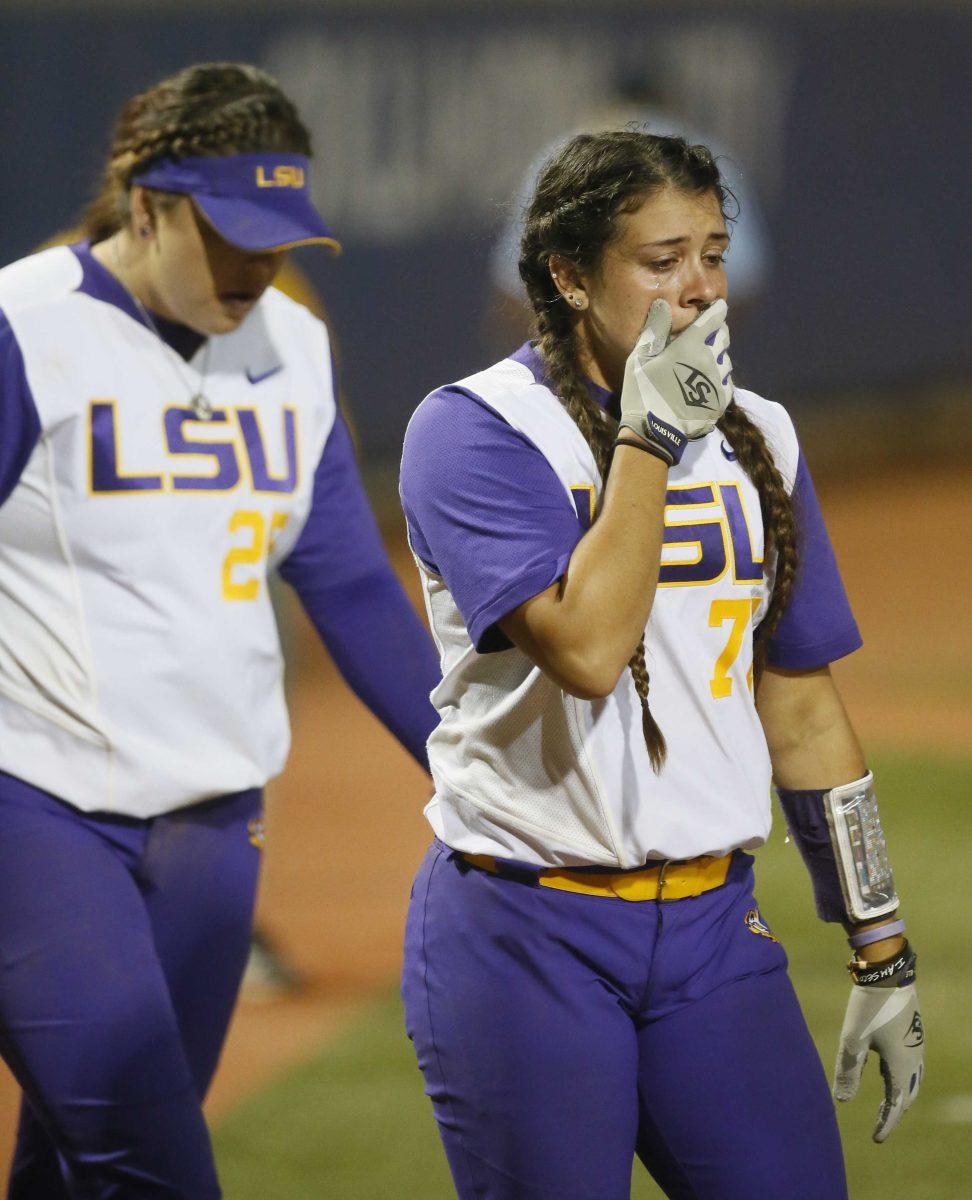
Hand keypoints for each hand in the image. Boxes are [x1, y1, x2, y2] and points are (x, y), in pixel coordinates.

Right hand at [618, 298, 732, 465]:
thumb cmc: (642, 392)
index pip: (714, 318)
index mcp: (691, 345)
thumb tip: (662, 304)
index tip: (717, 306)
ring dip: (717, 356)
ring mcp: (718, 380)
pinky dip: (719, 378)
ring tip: (704, 363)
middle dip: (717, 331)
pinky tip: (707, 384)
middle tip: (707, 335)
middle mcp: (710, 359)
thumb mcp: (640, 358)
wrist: (655, 432)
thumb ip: (655, 329)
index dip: (717, 310)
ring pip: (726, 360)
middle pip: (724, 336)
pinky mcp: (721, 400)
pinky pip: (727, 382)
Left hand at [833, 949, 923, 1141]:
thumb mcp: (852, 1040)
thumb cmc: (868, 1007)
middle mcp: (914, 1060)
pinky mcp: (913, 1033)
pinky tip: (888, 1071)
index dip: (886, 1124)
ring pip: (913, 1080)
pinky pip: (912, 1065)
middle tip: (881, 1125)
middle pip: (908, 1096)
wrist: (888, 974)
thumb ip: (848, 1071)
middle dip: (895, 1113)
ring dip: (900, 1095)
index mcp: (901, 1066)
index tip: (876, 1140)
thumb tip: (842, 1101)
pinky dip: (902, 1077)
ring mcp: (917, 1046)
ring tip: (887, 1105)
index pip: (896, 1105)